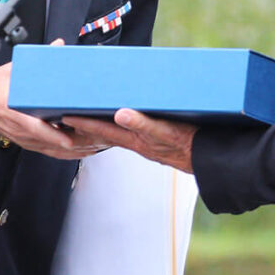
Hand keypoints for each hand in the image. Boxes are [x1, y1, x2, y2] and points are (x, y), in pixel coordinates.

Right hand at [0, 40, 108, 158]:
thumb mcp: (14, 68)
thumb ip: (38, 58)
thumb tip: (57, 46)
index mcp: (11, 109)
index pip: (33, 127)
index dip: (51, 135)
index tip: (68, 138)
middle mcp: (16, 128)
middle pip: (46, 142)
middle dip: (70, 144)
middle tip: (91, 141)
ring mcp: (20, 137)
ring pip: (48, 149)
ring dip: (69, 151)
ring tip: (91, 147)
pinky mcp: (24, 141)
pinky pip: (45, 151)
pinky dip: (61, 153)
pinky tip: (76, 151)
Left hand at [62, 109, 196, 173]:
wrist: (211, 159)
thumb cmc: (190, 146)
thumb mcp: (166, 132)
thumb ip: (144, 124)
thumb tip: (120, 114)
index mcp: (136, 140)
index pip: (103, 130)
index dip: (83, 123)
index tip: (64, 115)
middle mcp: (139, 142)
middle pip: (106, 133)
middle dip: (87, 125)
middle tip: (67, 115)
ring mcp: (148, 144)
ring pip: (118, 134)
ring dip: (102, 126)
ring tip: (88, 117)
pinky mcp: (159, 141)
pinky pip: (134, 133)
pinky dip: (124, 126)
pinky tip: (124, 121)